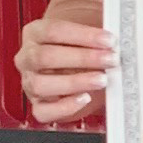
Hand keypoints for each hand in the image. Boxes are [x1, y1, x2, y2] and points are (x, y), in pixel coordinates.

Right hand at [17, 6, 113, 128]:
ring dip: (75, 82)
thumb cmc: (80, 47)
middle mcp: (27, 58)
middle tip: (110, 59)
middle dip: (82, 58)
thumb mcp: (85, 33)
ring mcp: (30, 83)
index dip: (83, 35)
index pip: (52, 30)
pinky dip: (65, 107)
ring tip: (101, 79)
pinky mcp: (38, 105)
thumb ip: (95, 32)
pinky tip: (85, 98)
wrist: (75, 64)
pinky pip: (43, 111)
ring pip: (41, 84)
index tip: (108, 39)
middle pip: (45, 57)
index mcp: (34, 33)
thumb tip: (115, 32)